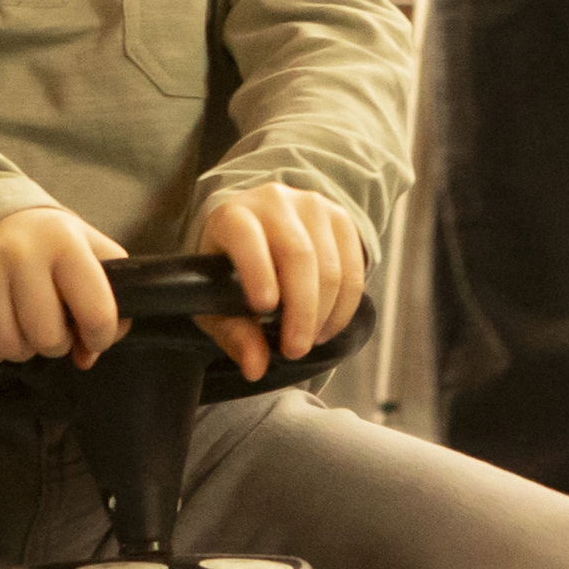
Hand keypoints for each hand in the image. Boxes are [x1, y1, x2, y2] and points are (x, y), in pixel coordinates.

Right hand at [0, 208, 128, 369]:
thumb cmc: (41, 240)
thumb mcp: (85, 248)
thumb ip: (105, 299)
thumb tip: (87, 356)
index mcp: (63, 241)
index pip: (97, 313)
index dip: (101, 337)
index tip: (93, 335)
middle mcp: (19, 253)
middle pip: (48, 339)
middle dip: (54, 343)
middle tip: (48, 323)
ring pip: (11, 349)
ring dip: (20, 347)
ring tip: (19, 321)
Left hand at [196, 185, 365, 382]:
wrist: (252, 230)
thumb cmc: (226, 272)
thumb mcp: (214, 305)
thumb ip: (233, 333)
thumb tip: (256, 367)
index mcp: (232, 215)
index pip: (247, 237)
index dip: (258, 271)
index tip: (264, 309)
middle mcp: (273, 202)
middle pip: (299, 256)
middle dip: (302, 310)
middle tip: (295, 349)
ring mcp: (311, 206)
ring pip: (331, 265)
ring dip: (324, 313)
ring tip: (309, 341)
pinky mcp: (339, 218)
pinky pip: (354, 267)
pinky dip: (344, 306)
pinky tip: (327, 326)